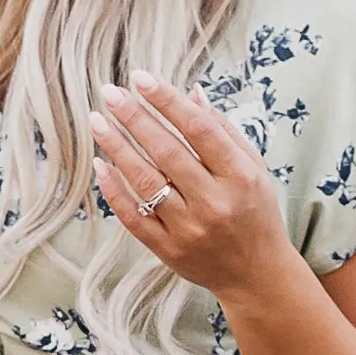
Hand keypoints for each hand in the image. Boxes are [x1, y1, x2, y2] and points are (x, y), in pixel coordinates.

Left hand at [93, 75, 292, 306]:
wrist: (257, 276)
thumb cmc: (257, 214)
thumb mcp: (255, 169)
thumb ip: (224, 132)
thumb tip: (192, 93)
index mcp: (240, 177)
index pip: (199, 129)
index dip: (167, 101)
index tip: (141, 78)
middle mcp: (214, 202)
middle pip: (167, 152)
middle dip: (135, 117)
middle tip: (110, 91)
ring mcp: (189, 229)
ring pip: (146, 182)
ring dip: (117, 147)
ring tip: (98, 121)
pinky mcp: (169, 250)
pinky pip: (134, 218)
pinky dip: (115, 191)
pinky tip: (101, 165)